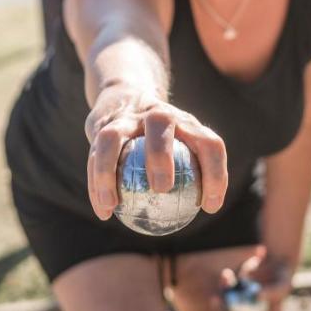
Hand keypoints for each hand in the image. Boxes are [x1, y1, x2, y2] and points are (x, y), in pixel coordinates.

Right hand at [84, 87, 227, 220]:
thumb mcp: (184, 148)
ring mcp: (127, 117)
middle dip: (159, 154)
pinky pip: (95, 154)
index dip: (215, 173)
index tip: (210, 208)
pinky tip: (103, 211)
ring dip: (108, 171)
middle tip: (161, 189)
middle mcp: (157, 113)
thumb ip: (193, 175)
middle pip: (160, 123)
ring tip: (111, 204)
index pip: (208, 143)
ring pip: (113, 138)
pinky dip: (96, 184)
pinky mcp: (102, 124)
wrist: (127, 98)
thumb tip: (206, 213)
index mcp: (187, 122)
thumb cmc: (164, 139)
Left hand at [214, 247, 292, 310]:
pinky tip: (226, 275)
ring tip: (226, 283)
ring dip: (220, 301)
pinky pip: (224, 291)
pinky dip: (223, 283)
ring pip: (225, 309)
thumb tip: (258, 297)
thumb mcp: (283, 285)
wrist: (273, 263)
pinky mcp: (232, 291)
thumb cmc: (281, 277)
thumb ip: (273, 292)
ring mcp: (239, 305)